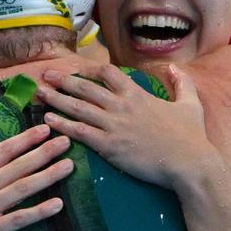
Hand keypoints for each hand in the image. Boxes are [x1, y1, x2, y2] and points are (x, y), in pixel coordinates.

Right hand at [0, 125, 70, 230]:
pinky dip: (38, 212)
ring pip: (20, 190)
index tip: (43, 130)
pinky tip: (58, 205)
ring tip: (69, 167)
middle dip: (43, 152)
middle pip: (15, 167)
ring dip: (47, 176)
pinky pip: (16, 220)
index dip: (23, 140)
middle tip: (66, 141)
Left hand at [38, 63, 216, 190]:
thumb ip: (183, 83)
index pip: (108, 73)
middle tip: (46, 76)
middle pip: (85, 88)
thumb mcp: (191, 104)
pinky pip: (80, 132)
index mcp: (138, 94)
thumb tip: (175, 68)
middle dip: (63, 80)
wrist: (188, 162)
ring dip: (56, 100)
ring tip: (39, 94)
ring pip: (77, 108)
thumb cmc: (191, 136)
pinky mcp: (109, 146)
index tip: (77, 70)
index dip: (90, 70)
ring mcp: (114, 126)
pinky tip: (47, 121)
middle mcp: (121, 106)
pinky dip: (62, 125)